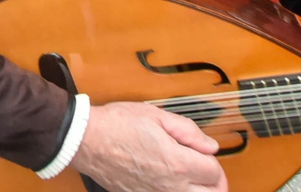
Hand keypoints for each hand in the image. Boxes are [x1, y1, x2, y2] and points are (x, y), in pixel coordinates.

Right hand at [69, 101, 226, 191]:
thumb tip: (210, 145)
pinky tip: (169, 183)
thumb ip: (188, 131)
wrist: (85, 140)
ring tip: (193, 181)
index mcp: (177, 162)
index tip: (203, 152)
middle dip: (215, 184)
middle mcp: (170, 185)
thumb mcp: (156, 115)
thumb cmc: (116, 125)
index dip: (212, 159)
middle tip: (207, 172)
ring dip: (198, 191)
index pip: (214, 171)